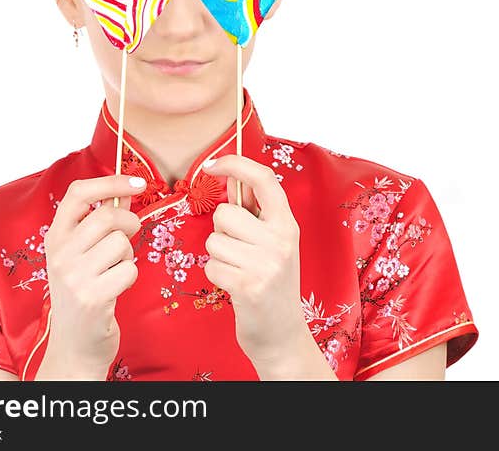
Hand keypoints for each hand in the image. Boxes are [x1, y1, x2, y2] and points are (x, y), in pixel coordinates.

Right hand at [38, 174, 146, 379]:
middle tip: (128, 238)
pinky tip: (115, 289)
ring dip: (128, 256)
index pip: (78, 193)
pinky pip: (129, 270)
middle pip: (108, 216)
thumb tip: (127, 189)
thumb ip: (100, 222)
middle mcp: (59, 254)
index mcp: (55, 237)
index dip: (111, 181)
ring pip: (121, 243)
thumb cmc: (84, 292)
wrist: (74, 345)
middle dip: (130, 223)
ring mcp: (73, 276)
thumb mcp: (82, 254)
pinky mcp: (92, 297)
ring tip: (113, 271)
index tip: (137, 182)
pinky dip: (129, 277)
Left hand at [201, 155, 306, 366]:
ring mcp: (266, 263)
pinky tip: (234, 286)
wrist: (283, 335)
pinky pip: (211, 265)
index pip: (264, 179)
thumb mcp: (274, 244)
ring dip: (218, 256)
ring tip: (238, 271)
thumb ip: (255, 214)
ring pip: (214, 239)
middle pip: (226, 212)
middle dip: (222, 230)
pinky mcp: (248, 285)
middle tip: (239, 251)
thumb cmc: (272, 285)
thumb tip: (230, 179)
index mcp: (287, 224)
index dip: (235, 164)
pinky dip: (215, 276)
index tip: (212, 164)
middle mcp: (281, 240)